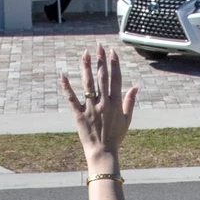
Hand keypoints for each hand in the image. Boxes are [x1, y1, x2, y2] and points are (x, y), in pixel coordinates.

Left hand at [61, 46, 138, 169]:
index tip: (112, 52)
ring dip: (86, 68)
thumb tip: (136, 86)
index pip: (116, 79)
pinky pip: (72, 99)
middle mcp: (104, 103)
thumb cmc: (116, 137)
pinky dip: (67, 87)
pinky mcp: (79, 115)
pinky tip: (63, 75)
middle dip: (100, 61)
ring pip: (88, 84)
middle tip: (98, 46)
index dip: (114, 64)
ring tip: (84, 54)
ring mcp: (91, 108)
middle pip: (102, 78)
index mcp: (116, 104)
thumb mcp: (126, 119)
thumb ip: (130, 101)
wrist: (103, 152)